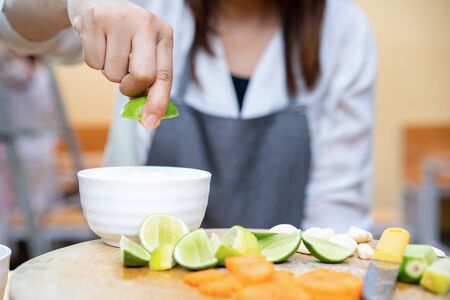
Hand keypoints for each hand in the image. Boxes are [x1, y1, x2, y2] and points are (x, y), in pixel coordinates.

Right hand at [67, 0, 172, 127]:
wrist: (99, 0)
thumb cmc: (127, 34)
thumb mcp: (145, 51)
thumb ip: (149, 81)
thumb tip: (147, 117)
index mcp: (163, 34)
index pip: (165, 75)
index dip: (158, 102)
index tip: (150, 123)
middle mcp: (145, 23)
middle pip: (143, 76)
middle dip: (130, 87)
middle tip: (125, 81)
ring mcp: (119, 19)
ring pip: (113, 73)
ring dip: (110, 72)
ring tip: (111, 51)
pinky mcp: (94, 20)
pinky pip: (93, 63)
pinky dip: (94, 61)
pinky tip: (98, 43)